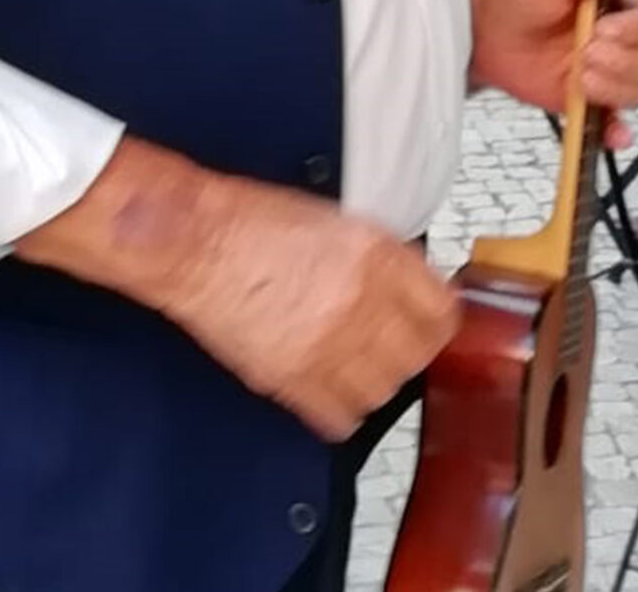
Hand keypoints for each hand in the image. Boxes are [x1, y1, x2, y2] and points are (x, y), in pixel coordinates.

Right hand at [157, 176, 459, 440]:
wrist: (196, 244)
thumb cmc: (253, 222)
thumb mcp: (338, 220)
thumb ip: (382, 258)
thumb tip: (411, 288)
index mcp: (377, 256)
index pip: (441, 308)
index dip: (437, 321)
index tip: (429, 325)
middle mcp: (362, 302)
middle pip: (417, 356)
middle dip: (409, 354)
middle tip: (393, 349)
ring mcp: (328, 345)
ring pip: (383, 392)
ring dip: (376, 383)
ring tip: (359, 370)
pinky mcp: (291, 380)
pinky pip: (338, 418)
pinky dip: (340, 413)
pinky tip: (331, 394)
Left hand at [469, 0, 637, 145]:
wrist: (482, 31)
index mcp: (617, 5)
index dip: (633, 29)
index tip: (602, 29)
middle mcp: (618, 40)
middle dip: (622, 60)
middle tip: (585, 52)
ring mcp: (604, 72)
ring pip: (637, 90)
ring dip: (613, 88)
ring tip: (580, 75)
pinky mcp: (588, 99)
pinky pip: (613, 121)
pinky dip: (616, 130)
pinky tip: (612, 132)